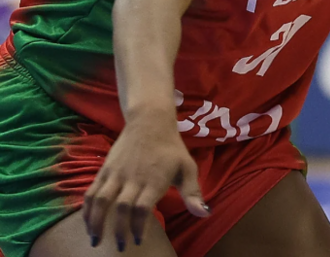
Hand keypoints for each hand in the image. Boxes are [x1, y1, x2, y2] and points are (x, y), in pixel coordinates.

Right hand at [83, 111, 208, 249]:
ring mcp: (116, 173)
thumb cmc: (172, 148)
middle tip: (118, 247)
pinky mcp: (105, 169)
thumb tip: (205, 214)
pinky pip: (92, 191)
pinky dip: (87, 208)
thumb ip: (193, 193)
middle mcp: (133, 178)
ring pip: (101, 200)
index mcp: (154, 179)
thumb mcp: (187, 167)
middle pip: (121, 207)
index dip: (138, 226)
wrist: (150, 122)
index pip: (142, 208)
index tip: (138, 241)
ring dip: (96, 222)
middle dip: (118, 230)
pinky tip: (87, 222)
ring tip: (95, 240)